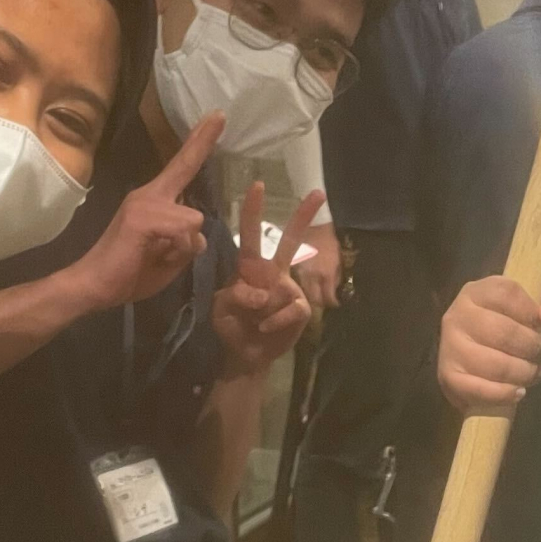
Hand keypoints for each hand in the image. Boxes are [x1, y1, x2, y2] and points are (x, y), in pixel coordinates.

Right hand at [65, 115, 221, 314]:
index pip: (183, 165)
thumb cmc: (130, 274)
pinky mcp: (141, 217)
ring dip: (184, 246)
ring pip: (195, 220)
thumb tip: (197, 233)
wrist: (94, 285)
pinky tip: (154, 256)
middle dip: (200, 159)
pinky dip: (176, 250)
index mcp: (155, 200)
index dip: (201, 140)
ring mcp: (144, 202)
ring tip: (157, 257)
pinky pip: (184, 231)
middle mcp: (150, 193)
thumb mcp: (170, 257)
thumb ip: (187, 241)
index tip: (218, 116)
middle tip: (200, 156)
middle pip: (187, 171)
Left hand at [212, 182, 319, 375]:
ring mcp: (289, 290)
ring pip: (283, 286)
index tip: (257, 186)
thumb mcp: (221, 309)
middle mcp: (273, 273)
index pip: (250, 235)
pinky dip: (274, 320)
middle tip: (318, 193)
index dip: (252, 211)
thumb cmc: (232, 326)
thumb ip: (234, 295)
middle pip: (291, 241)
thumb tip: (261, 293)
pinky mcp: (300, 309)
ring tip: (254, 323)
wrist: (246, 355)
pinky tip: (265, 328)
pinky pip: (289, 309)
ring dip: (263, 307)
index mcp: (250, 267)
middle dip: (303, 216)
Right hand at [293, 222, 342, 311]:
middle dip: (319, 304)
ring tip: (310, 296)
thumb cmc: (328, 241)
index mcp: (326, 275)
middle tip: (322, 302)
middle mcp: (311, 277)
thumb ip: (336, 278)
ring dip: (306, 297)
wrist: (312, 225)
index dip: (332, 303)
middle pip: (313, 301)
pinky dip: (295, 288)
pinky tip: (298, 287)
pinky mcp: (288, 269)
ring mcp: (298, 273)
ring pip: (301, 294)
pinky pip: (292, 284)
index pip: (328, 299)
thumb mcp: (337, 260)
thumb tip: (334, 292)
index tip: (335, 303)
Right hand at [437, 277, 540, 413]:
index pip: (508, 294)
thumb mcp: (531, 317)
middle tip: (539, 355)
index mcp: (477, 292)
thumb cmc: (508, 334)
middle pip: (505, 332)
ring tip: (532, 374)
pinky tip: (518, 392)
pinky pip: (481, 389)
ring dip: (523, 373)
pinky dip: (505, 394)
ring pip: (496, 364)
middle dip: (532, 348)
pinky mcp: (449, 377)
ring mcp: (450, 347)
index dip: (532, 313)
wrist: (473, 366)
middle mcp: (458, 315)